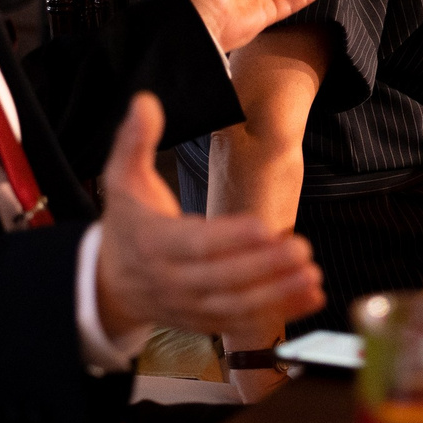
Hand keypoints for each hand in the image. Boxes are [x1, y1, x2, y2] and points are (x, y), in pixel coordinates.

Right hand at [94, 95, 322, 351]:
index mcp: (152, 242)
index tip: (264, 225)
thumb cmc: (125, 223)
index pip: (194, 244)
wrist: (110, 283)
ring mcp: (189, 305)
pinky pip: (244, 321)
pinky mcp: (206, 321)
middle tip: (302, 249)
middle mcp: (171, 280)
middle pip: (221, 278)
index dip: (229, 238)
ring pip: (236, 305)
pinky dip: (279, 312)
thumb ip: (134, 139)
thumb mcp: (121, 178)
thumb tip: (146, 100)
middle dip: (263, 266)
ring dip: (277, 293)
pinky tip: (311, 296)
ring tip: (312, 275)